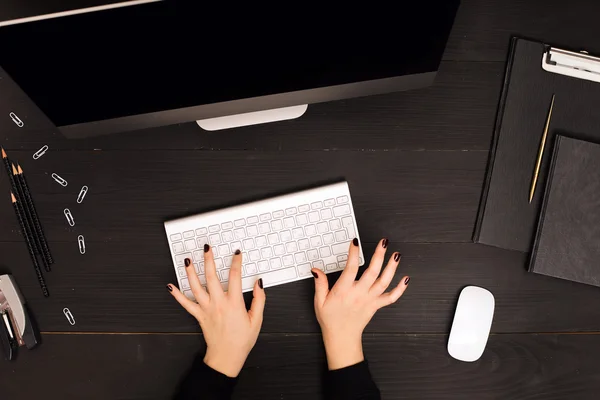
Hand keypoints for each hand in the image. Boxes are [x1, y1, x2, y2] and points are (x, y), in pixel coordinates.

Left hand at [168, 245, 265, 376]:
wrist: (227, 357)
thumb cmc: (242, 340)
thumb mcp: (257, 320)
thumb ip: (259, 300)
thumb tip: (258, 284)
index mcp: (234, 303)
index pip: (234, 277)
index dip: (236, 262)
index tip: (237, 254)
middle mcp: (218, 303)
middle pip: (211, 277)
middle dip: (209, 260)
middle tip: (207, 248)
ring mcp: (207, 309)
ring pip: (196, 287)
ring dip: (191, 272)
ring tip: (188, 260)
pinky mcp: (199, 316)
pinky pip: (186, 304)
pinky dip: (177, 295)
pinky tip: (171, 286)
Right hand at [312, 238, 408, 369]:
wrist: (342, 338)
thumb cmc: (331, 320)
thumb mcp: (319, 301)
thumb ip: (320, 284)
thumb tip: (316, 270)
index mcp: (344, 291)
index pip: (350, 268)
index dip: (353, 254)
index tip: (355, 242)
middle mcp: (359, 294)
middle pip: (372, 272)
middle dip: (379, 255)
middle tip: (383, 242)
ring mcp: (370, 300)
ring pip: (384, 282)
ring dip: (392, 268)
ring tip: (396, 255)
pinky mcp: (376, 305)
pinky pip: (391, 297)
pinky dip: (400, 289)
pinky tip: (406, 279)